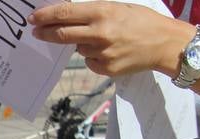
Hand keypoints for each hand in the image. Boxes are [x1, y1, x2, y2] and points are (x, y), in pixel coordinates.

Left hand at [29, 2, 195, 77]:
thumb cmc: (143, 22)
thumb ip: (92, 12)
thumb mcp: (119, 8)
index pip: (65, 14)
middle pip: (61, 34)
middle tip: (36, 31)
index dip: (46, 16)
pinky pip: (89, 61)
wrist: (166, 44)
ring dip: (82, 43)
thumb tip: (65, 16)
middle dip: (45, 33)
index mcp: (103, 12)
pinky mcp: (105, 68)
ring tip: (104, 39)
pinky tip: (110, 51)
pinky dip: (94, 56)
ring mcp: (102, 53)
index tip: (33, 18)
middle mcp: (100, 33)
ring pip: (78, 48)